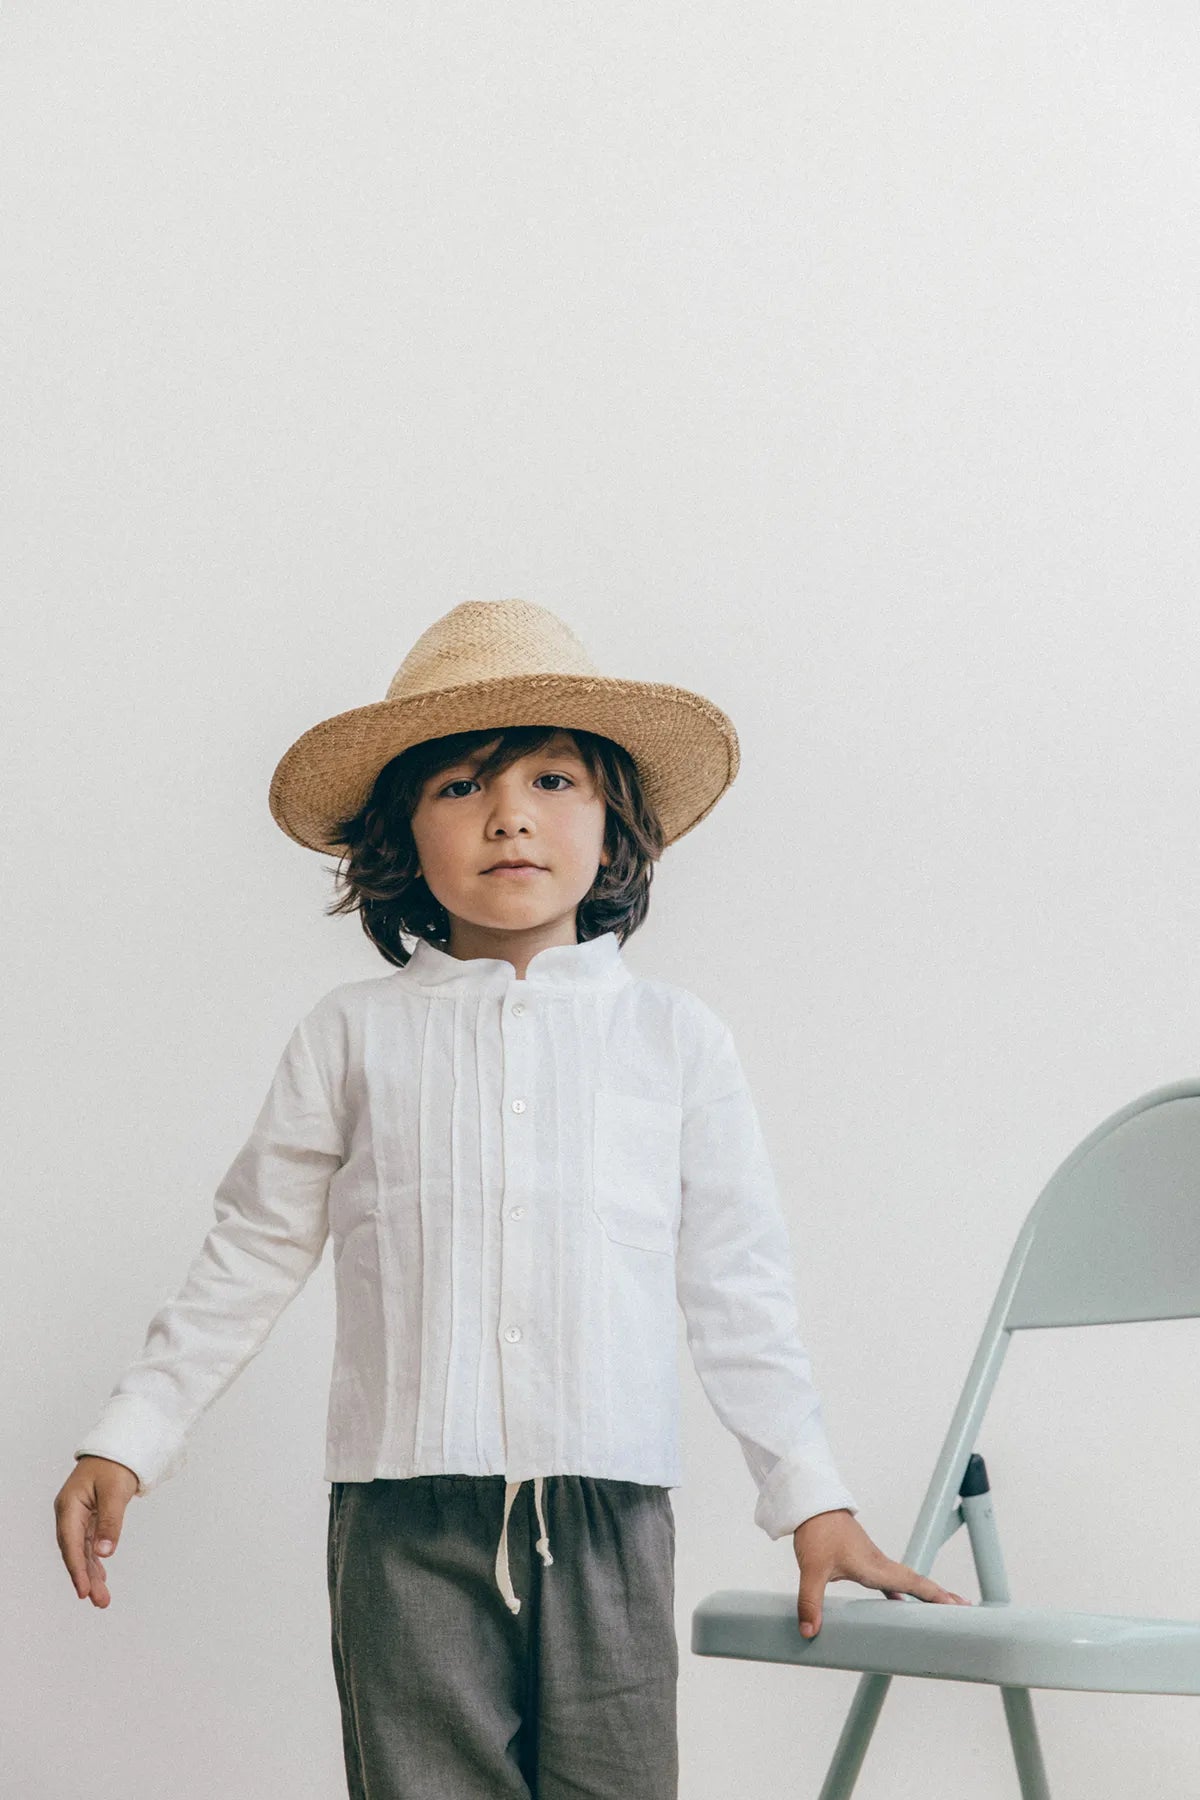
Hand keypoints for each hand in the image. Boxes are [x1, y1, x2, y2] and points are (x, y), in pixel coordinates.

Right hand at [55, 1456, 140, 1607]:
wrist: (119, 1446)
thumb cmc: (115, 1465)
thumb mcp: (115, 1492)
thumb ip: (110, 1522)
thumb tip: (105, 1553)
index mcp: (69, 1506)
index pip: (72, 1544)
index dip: (77, 1569)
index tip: (84, 1591)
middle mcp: (70, 1514)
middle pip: (76, 1552)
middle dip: (86, 1578)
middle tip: (100, 1601)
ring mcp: (78, 1516)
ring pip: (82, 1551)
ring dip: (91, 1574)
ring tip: (102, 1598)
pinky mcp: (89, 1517)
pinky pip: (89, 1544)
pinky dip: (95, 1560)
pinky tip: (100, 1578)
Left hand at [793, 1508, 971, 1637]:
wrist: (812, 1505)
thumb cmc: (817, 1532)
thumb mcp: (811, 1569)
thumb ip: (810, 1602)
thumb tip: (810, 1631)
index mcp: (875, 1566)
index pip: (912, 1583)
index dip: (935, 1595)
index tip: (958, 1606)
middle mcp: (879, 1564)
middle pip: (917, 1582)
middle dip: (940, 1595)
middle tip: (966, 1607)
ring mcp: (872, 1561)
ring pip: (905, 1580)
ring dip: (923, 1593)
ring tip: (942, 1607)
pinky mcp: (862, 1560)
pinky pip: (887, 1580)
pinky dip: (899, 1591)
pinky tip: (899, 1602)